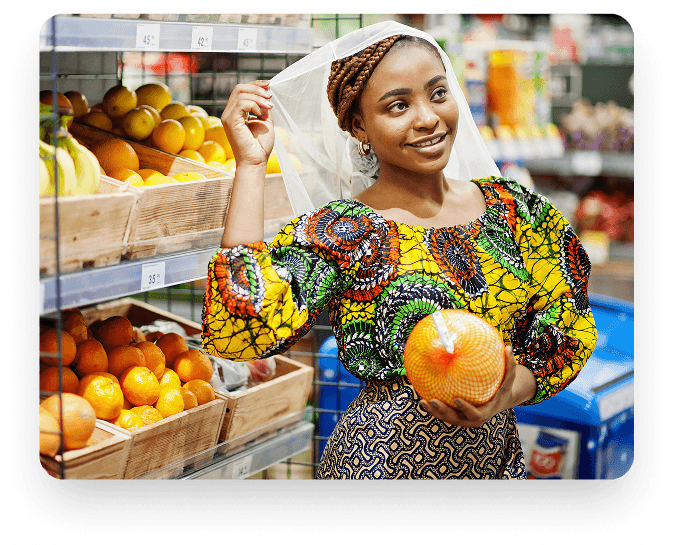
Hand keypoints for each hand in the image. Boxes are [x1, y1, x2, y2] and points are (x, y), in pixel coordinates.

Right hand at [221, 80, 274, 167]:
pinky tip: (261, 114)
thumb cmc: (260, 146)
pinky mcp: (230, 121)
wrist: (256, 161)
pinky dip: (254, 104)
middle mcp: (230, 113)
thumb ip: (264, 107)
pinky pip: (240, 103)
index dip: (255, 85)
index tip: (269, 85)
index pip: (242, 91)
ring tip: (268, 108)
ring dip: (258, 98)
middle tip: (269, 96)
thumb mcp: (265, 121)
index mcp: (237, 113)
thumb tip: (267, 93)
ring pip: (240, 94)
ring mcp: (228, 117)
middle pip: (239, 88)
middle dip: (257, 88)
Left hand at [419, 346, 536, 427]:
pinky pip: (442, 412)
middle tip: (433, 400)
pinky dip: (432, 407)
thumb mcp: (509, 378)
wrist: (498, 400)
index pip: (475, 414)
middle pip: (456, 419)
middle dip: (443, 412)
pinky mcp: (455, 414)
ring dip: (433, 411)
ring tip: (422, 400)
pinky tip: (420, 396)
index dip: (466, 409)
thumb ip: (509, 365)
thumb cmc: (503, 387)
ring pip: (446, 418)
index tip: (457, 399)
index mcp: (485, 412)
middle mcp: (472, 419)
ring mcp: (462, 418)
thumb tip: (509, 347)